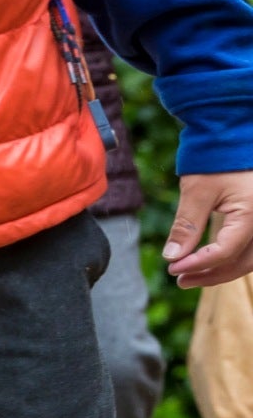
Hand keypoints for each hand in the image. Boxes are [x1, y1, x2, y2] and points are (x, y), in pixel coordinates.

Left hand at [165, 170, 252, 287]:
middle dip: (211, 274)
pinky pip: (250, 248)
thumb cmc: (216, 159)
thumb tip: (172, 257)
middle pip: (242, 262)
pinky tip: (207, 262)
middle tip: (180, 280)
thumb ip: (187, 225)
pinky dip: (231, 259)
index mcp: (252, 215)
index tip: (173, 269)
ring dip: (222, 271)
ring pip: (249, 259)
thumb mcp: (197, 191)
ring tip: (189, 275)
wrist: (232, 137)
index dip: (198, 264)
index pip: (225, 251)